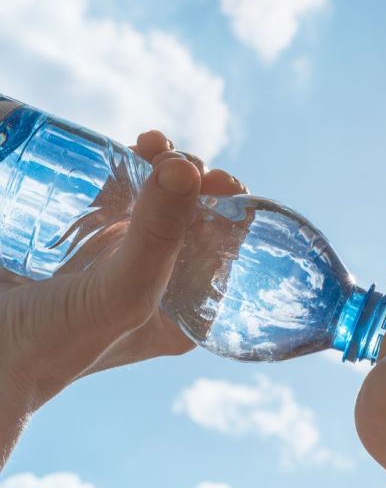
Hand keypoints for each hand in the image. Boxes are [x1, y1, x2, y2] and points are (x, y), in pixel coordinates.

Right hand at [0, 130, 246, 468]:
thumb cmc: (53, 343)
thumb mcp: (123, 292)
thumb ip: (159, 236)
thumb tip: (190, 167)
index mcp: (180, 310)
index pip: (223, 254)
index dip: (230, 214)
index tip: (222, 181)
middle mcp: (153, 283)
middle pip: (189, 219)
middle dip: (193, 183)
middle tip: (180, 160)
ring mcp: (114, 257)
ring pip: (152, 199)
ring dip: (161, 166)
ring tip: (153, 144)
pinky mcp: (77, 237)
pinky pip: (111, 193)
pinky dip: (123, 166)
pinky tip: (132, 147)